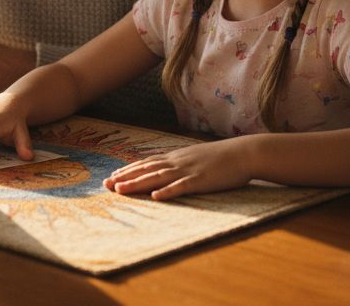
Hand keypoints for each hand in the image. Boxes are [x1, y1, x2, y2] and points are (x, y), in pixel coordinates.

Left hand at [102, 139, 252, 199]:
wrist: (244, 152)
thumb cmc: (222, 157)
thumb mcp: (196, 157)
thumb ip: (181, 162)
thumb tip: (168, 168)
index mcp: (176, 157)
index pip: (146, 163)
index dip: (128, 170)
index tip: (112, 176)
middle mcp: (177, 162)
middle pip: (146, 169)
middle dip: (125, 177)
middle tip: (105, 185)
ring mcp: (188, 170)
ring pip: (158, 178)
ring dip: (138, 184)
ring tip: (120, 190)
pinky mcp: (201, 180)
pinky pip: (182, 187)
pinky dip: (168, 192)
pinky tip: (156, 197)